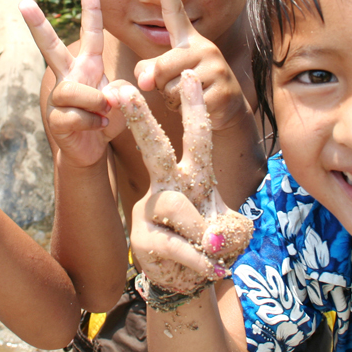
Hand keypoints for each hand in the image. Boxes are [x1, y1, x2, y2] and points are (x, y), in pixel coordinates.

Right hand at [20, 0, 122, 167]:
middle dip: (37, 25)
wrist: (90, 150)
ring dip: (93, 101)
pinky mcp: (56, 119)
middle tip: (23, 2)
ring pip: (71, 90)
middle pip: (50, 47)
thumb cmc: (106, 119)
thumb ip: (122, 92)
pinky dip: (92, 122)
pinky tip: (98, 128)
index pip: (91, 34)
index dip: (91, 11)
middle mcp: (70, 76)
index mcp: (88, 65)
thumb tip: (111, 96)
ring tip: (105, 113)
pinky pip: (74, 115)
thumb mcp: (122, 101)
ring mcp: (59, 97)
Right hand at [107, 71, 252, 294]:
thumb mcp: (229, 229)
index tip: (189, 72)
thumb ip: (228, 228)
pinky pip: (177, 245)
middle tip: (123, 89)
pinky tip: (214, 268)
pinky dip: (200, 260)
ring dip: (200, 229)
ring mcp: (150, 210)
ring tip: (215, 248)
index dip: (194, 105)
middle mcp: (167, 185)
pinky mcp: (144, 239)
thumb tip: (212, 239)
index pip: (194, 135)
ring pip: (174, 203)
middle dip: (139, 117)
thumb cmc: (208, 241)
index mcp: (192, 174)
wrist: (187, 279)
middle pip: (154, 147)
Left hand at [134, 0, 252, 132]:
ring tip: (189, 96)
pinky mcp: (223, 90)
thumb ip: (148, 70)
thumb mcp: (166, 75)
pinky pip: (187, 103)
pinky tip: (199, 106)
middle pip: (163, 65)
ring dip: (172, 99)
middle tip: (173, 86)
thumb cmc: (189, 88)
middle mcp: (205, 47)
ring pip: (173, 87)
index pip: (175, 13)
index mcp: (189, 40)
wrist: (227, 111)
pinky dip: (185, 110)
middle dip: (159, 82)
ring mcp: (216, 68)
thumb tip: (145, 80)